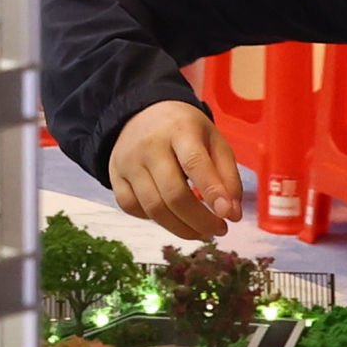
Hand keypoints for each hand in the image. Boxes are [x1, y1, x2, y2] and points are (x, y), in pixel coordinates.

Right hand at [107, 99, 242, 239]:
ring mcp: (128, 163)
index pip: (194, 164)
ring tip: (201, 232)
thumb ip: (228, 176)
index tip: (228, 216)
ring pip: (153, 208)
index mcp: (179, 130)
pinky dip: (154, 220)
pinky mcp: (115, 176)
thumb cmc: (185, 131)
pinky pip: (132, 208)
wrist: (141, 114)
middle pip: (173, 194)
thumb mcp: (214, 142)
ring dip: (181, 228)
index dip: (212, 192)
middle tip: (219, 230)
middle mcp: (149, 146)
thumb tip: (231, 214)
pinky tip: (170, 217)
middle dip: (200, 220)